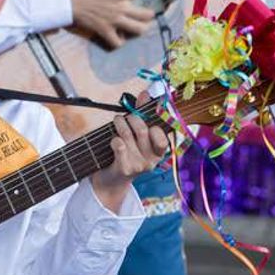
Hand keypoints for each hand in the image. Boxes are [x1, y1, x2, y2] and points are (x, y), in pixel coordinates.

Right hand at [69, 0, 154, 48]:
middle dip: (148, 15)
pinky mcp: (104, 31)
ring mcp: (114, 21)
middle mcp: (123, 7)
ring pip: (137, 30)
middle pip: (146, 15)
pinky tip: (119, 38)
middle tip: (147, 15)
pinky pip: (117, 42)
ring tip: (139, 28)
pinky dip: (119, 41)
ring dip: (140, 29)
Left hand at [91, 92, 169, 211]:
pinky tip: (112, 141)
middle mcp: (153, 159)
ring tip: (116, 122)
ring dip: (119, 124)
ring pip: (128, 135)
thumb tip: (145, 93)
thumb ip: (143, 114)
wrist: (111, 181)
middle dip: (131, 118)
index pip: (163, 132)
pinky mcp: (126, 168)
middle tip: (124, 118)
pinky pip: (118, 145)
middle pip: (143, 129)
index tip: (144, 110)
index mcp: (159, 151)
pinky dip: (113, 139)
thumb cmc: (125, 153)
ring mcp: (140, 165)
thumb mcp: (136, 135)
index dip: (154, 117)